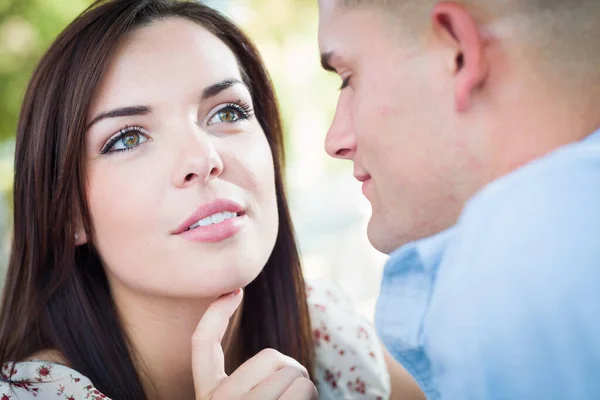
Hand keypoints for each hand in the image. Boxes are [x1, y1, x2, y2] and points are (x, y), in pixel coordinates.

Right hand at [192, 289, 317, 399]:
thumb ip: (248, 381)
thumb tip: (271, 351)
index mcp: (208, 395)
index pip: (202, 343)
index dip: (215, 313)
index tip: (235, 291)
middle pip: (270, 355)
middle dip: (291, 370)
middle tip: (289, 395)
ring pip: (293, 372)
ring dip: (303, 388)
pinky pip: (305, 388)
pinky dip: (311, 397)